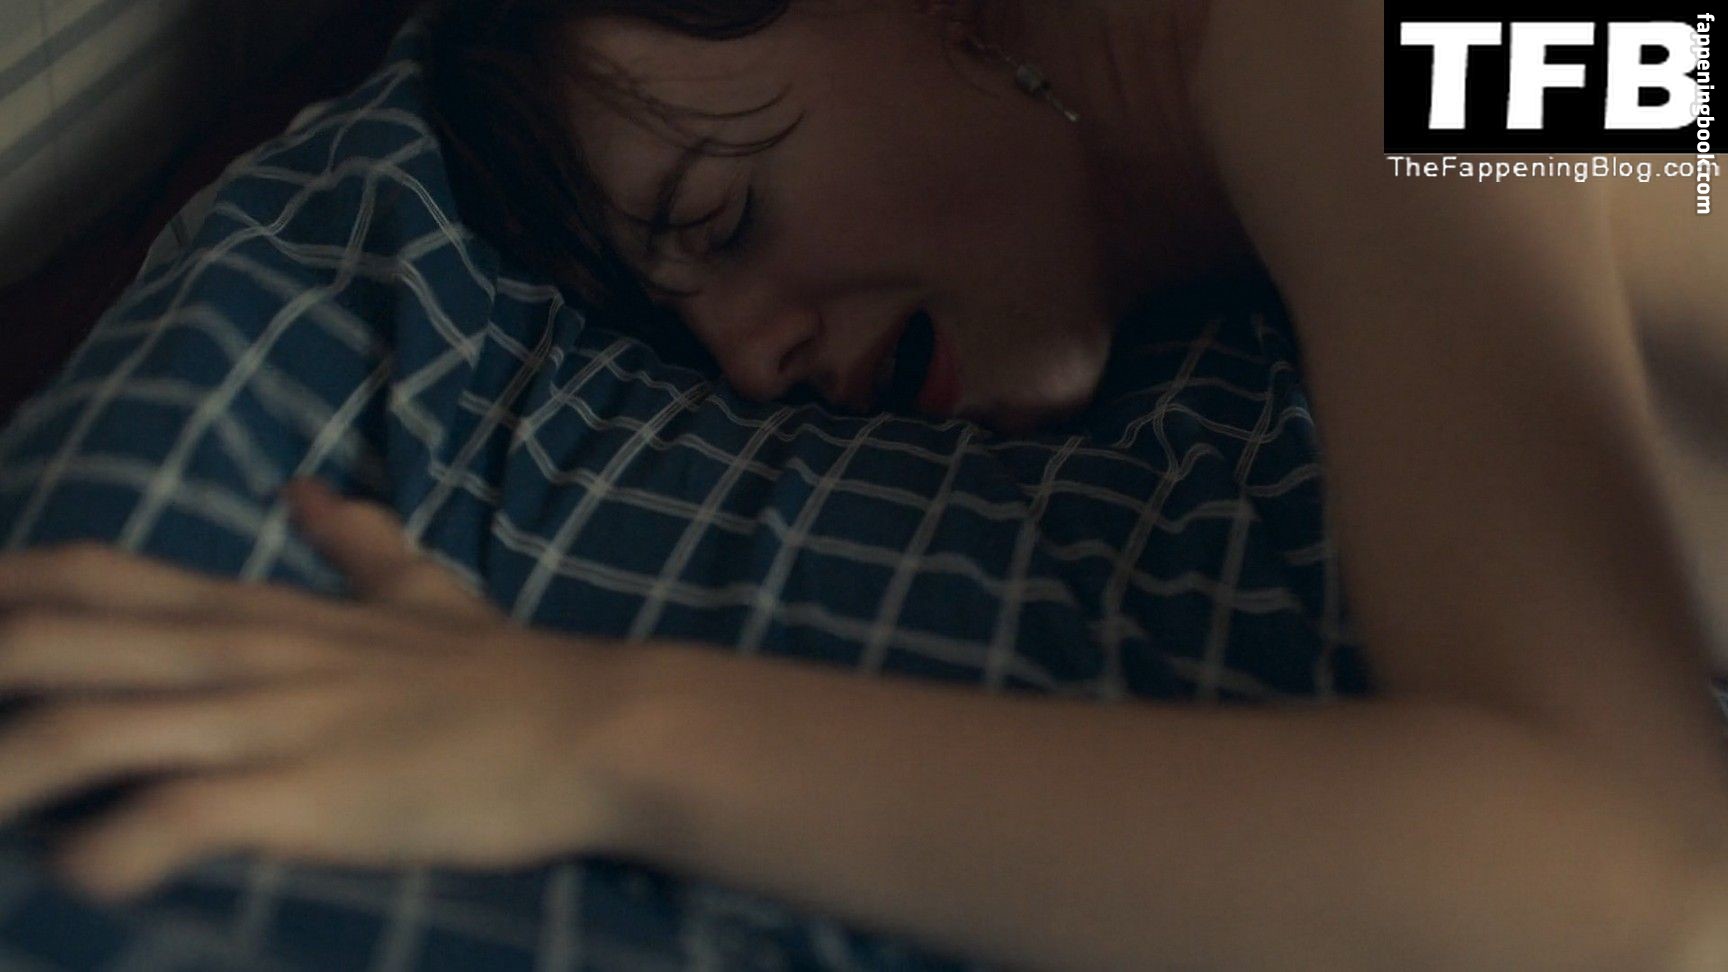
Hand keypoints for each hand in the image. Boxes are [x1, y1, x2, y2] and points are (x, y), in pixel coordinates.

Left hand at [0, 480, 650, 903]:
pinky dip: (100, 857)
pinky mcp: (307, 794)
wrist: (594, 725)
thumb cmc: (504, 673)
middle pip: (47, 638)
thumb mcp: (421, 593)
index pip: (84, 574)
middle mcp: (241, 652)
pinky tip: (83, 876)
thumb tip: (308, 489)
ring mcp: (271, 720)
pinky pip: (170, 822)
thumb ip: (356, 545)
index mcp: (257, 609)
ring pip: (81, 730)